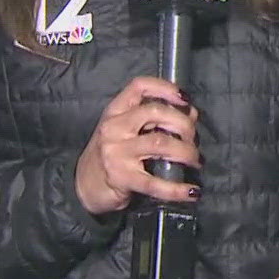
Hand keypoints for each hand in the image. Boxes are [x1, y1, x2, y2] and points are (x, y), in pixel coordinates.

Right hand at [75, 77, 199, 215]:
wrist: (82, 187)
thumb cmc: (111, 155)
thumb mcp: (127, 131)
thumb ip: (156, 120)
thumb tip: (191, 114)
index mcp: (115, 111)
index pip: (139, 86)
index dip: (165, 88)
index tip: (186, 99)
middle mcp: (114, 127)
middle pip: (156, 112)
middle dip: (184, 124)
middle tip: (193, 140)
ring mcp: (116, 152)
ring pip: (160, 143)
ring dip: (186, 152)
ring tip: (195, 161)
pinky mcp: (121, 178)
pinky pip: (155, 182)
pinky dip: (178, 188)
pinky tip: (192, 192)